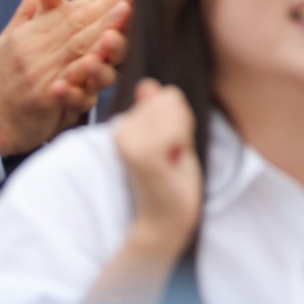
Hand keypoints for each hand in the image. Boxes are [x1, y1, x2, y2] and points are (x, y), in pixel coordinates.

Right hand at [0, 0, 132, 155]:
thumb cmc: (2, 83)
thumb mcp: (6, 44)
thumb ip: (25, 15)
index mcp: (28, 36)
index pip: (67, 12)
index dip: (96, 1)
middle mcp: (34, 53)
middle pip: (76, 27)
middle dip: (107, 9)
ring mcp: (40, 76)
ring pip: (77, 50)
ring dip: (103, 31)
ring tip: (125, 16)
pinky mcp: (44, 100)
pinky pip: (71, 84)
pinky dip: (86, 72)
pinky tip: (101, 60)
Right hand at [112, 80, 203, 259]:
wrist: (166, 218)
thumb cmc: (170, 179)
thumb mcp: (167, 138)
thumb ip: (156, 112)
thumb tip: (148, 85)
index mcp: (124, 125)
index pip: (167, 95)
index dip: (180, 120)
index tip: (169, 146)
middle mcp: (120, 130)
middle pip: (172, 99)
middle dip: (182, 125)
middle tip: (171, 155)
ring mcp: (129, 142)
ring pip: (175, 111)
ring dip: (183, 135)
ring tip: (170, 160)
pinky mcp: (143, 155)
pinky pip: (175, 129)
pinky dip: (182, 143)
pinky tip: (171, 162)